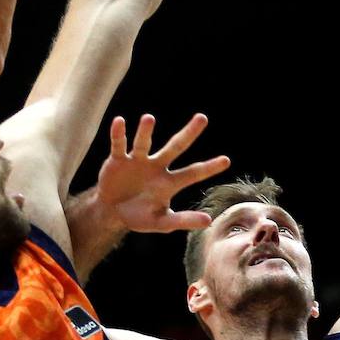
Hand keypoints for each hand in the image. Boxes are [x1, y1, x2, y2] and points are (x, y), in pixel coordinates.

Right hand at [97, 114, 229, 232]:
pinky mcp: (118, 160)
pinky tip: (120, 121)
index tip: (226, 161)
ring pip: (143, 144)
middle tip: (202, 118)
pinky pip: (119, 144)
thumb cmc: (139, 216)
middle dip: (189, 133)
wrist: (112, 212)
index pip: (193, 173)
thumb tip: (208, 221)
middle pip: (175, 147)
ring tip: (148, 118)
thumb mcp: (162, 222)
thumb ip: (183, 220)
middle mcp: (157, 166)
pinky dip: (119, 134)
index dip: (209, 168)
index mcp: (169, 182)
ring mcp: (138, 161)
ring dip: (145, 131)